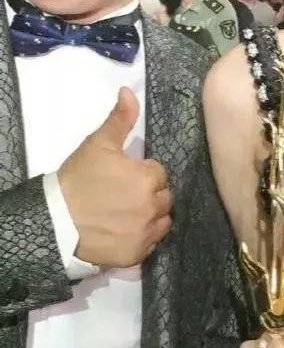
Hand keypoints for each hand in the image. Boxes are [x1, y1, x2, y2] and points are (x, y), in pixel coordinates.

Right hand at [57, 87, 172, 266]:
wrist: (54, 221)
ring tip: (128, 213)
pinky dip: (142, 237)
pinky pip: (151, 244)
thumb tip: (129, 92)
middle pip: (164, 197)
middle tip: (125, 195)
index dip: (143, 173)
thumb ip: (120, 119)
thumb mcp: (98, 144)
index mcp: (148, 179)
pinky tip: (125, 231)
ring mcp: (145, 234)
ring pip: (162, 221)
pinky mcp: (136, 255)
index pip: (159, 173)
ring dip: (151, 215)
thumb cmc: (78, 179)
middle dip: (150, 194)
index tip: (125, 176)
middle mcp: (153, 207)